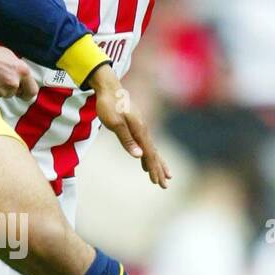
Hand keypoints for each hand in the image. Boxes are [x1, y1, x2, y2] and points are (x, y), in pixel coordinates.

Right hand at [0, 40, 37, 102]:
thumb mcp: (11, 57)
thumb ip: (19, 70)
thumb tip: (22, 79)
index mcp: (22, 71)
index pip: (32, 91)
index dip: (27, 91)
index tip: (24, 91)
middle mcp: (13, 82)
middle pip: (16, 93)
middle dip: (12, 87)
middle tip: (3, 77)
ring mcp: (1, 90)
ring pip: (5, 94)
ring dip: (1, 88)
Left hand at [91, 66, 171, 188]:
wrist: (109, 88)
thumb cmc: (109, 105)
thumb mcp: (115, 124)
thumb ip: (127, 140)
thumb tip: (138, 155)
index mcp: (140, 131)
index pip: (150, 154)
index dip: (154, 169)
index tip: (158, 182)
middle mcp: (143, 130)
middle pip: (154, 154)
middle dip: (160, 170)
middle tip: (165, 185)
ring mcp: (140, 128)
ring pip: (151, 149)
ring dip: (156, 164)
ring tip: (163, 176)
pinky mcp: (135, 126)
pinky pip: (145, 144)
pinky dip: (148, 155)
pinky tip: (144, 160)